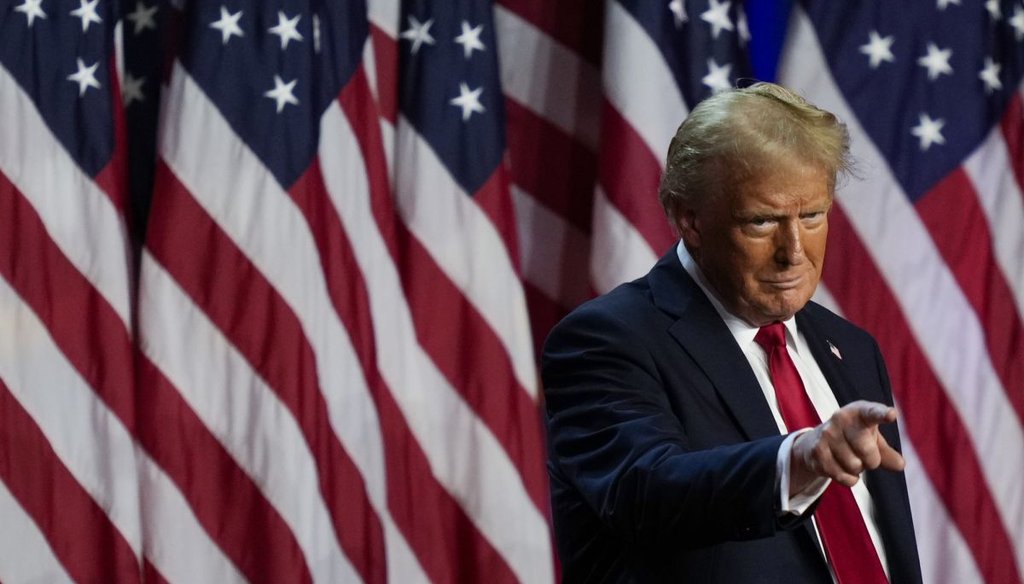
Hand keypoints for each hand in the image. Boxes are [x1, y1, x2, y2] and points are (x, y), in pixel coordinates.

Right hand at [790, 400, 904, 494]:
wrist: (816, 442)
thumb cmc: (853, 438)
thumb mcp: (872, 440)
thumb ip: (888, 452)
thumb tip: (900, 465)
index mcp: (859, 412)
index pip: (872, 413)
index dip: (882, 414)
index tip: (892, 415)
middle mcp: (841, 418)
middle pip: (868, 452)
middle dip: (871, 460)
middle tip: (863, 454)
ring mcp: (827, 434)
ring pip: (855, 466)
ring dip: (857, 469)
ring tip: (848, 458)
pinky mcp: (818, 451)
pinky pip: (845, 477)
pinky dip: (849, 479)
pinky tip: (841, 468)